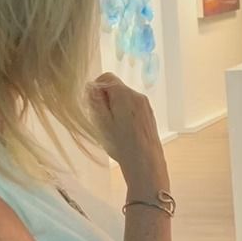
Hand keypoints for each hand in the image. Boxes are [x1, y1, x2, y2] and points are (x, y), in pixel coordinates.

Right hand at [86, 73, 168, 197]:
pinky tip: (123, 131)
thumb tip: (92, 88)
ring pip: (124, 98)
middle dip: (106, 99)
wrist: (145, 162)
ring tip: (112, 127)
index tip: (93, 105)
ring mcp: (145, 105)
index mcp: (125, 94)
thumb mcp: (101, 122)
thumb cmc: (121, 144)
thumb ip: (95, 101)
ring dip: (115, 107)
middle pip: (116, 88)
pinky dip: (124, 113)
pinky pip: (133, 107)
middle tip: (101, 118)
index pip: (106, 78)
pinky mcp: (149, 115)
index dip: (96, 89)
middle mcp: (137, 95)